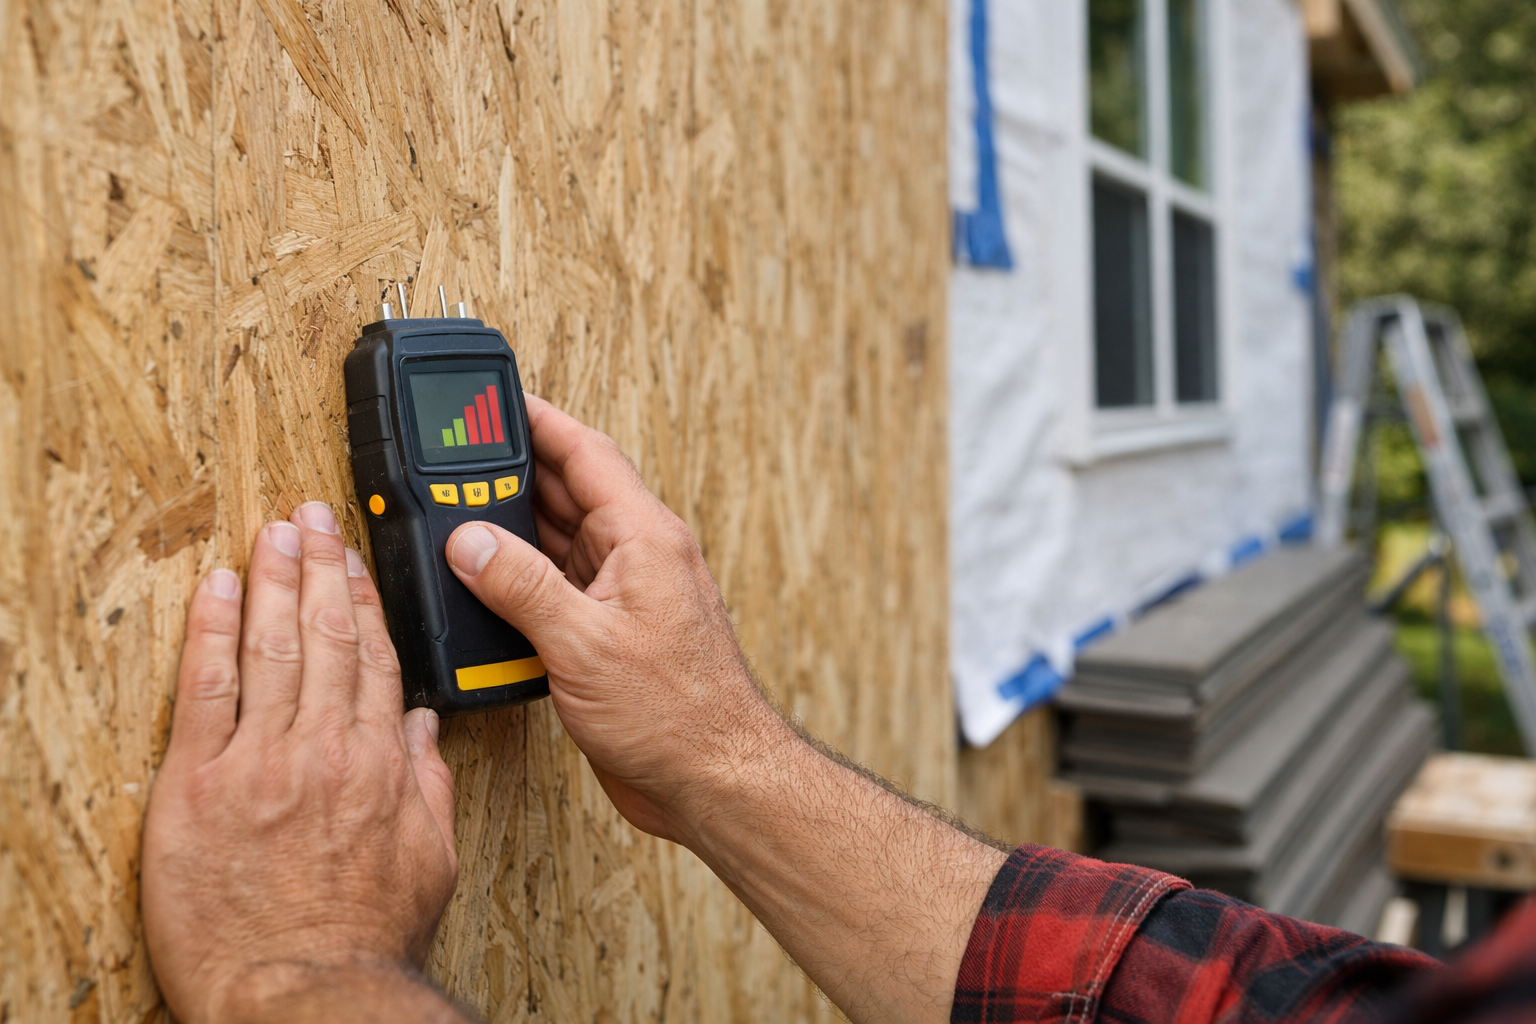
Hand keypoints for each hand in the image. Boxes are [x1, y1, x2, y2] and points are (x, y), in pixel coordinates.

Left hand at [142, 503, 461, 1023]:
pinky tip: (215, 588)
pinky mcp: (201, 784)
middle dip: (319, 567)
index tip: (356, 561)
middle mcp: (326, 749)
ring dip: (273, 580)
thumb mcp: (431, 860)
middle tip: (312, 518)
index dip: (365, 600)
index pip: (376, 659)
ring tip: (273, 532)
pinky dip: (211, 630)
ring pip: (271, 646)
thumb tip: (427, 731)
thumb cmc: (368, 939)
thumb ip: (430, 786)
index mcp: (382, 763)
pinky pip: (207, 688)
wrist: (308, 992)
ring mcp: (263, 761)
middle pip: (326, 635)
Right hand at [444, 395, 779, 842]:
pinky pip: (565, 586)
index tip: (496, 401)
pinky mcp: (617, 634)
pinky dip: (527, 579)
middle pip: (570, 492)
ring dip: (518, 528)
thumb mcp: (583, 643)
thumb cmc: (676, 714)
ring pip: (565, 540)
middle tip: (458, 459)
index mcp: (645, 538)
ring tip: (462, 515)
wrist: (714, 780)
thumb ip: (523, 586)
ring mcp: (631, 595)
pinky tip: (492, 586)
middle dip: (514, 472)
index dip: (539, 420)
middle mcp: (641, 557)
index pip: (586, 453)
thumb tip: (471, 541)